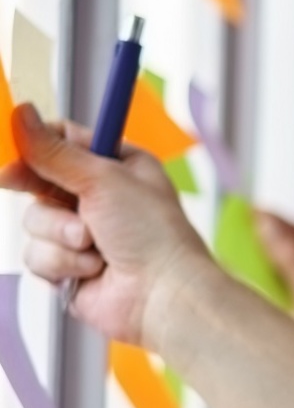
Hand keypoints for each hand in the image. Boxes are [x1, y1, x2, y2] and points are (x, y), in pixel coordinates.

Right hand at [4, 105, 216, 351]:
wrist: (162, 294)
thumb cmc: (151, 233)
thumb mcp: (103, 179)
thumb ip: (55, 152)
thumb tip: (21, 114)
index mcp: (118, 167)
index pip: (64, 141)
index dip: (37, 144)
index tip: (16, 147)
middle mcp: (99, 198)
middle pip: (39, 181)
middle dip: (39, 191)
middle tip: (22, 182)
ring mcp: (82, 233)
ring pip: (34, 221)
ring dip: (61, 234)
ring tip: (94, 244)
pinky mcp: (69, 267)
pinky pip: (37, 256)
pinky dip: (62, 263)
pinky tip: (92, 270)